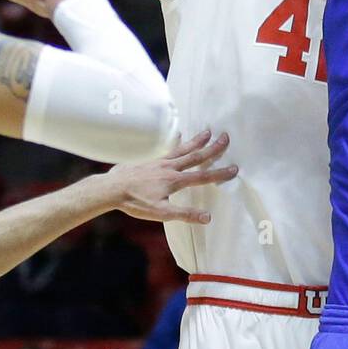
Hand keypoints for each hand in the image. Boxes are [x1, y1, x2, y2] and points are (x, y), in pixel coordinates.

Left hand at [105, 130, 236, 223]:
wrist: (112, 188)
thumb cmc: (136, 202)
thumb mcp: (161, 213)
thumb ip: (185, 214)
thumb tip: (208, 217)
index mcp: (175, 180)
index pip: (203, 177)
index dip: (219, 173)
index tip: (235, 168)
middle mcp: (170, 167)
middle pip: (195, 156)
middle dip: (212, 148)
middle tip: (226, 137)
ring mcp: (160, 161)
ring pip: (183, 149)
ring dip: (197, 140)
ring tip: (208, 131)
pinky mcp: (151, 160)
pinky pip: (169, 148)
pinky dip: (177, 141)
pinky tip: (179, 135)